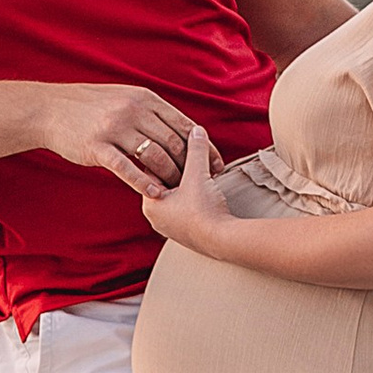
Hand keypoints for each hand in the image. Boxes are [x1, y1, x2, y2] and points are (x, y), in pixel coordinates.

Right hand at [32, 82, 202, 201]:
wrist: (51, 109)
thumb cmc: (90, 106)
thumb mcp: (125, 98)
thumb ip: (151, 111)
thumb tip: (180, 127)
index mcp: (145, 99)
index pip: (184, 124)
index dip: (204, 147)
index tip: (217, 164)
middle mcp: (134, 111)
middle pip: (174, 142)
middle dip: (192, 166)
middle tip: (203, 184)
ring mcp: (116, 128)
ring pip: (154, 156)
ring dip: (170, 176)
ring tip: (178, 191)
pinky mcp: (98, 146)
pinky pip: (126, 168)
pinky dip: (144, 182)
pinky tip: (155, 194)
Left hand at [140, 122, 239, 256]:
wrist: (223, 241)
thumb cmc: (204, 210)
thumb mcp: (198, 173)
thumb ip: (195, 150)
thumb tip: (196, 130)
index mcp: (150, 203)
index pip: (152, 169)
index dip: (168, 155)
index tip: (182, 148)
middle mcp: (155, 217)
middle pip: (165, 183)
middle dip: (181, 170)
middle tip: (196, 160)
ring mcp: (170, 228)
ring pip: (177, 196)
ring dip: (190, 184)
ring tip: (204, 175)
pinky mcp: (185, 233)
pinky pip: (186, 209)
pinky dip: (195, 198)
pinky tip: (207, 192)